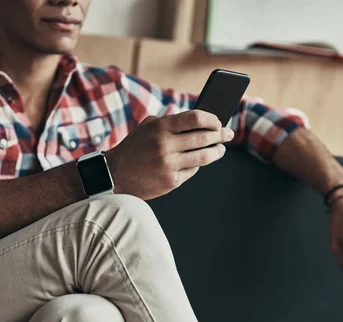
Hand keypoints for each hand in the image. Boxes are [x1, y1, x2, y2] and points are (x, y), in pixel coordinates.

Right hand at [105, 110, 234, 199]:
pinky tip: (199, 160)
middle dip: (220, 135)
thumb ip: (171, 122)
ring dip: (216, 151)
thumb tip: (201, 121)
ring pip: (204, 157)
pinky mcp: (171, 181)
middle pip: (204, 138)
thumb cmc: (134, 147)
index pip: (195, 118)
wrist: (115, 174)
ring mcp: (169, 165)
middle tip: (227, 134)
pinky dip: (197, 164)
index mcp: (160, 128)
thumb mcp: (148, 127)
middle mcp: (165, 146)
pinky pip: (193, 170)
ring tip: (220, 148)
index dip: (212, 119)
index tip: (218, 121)